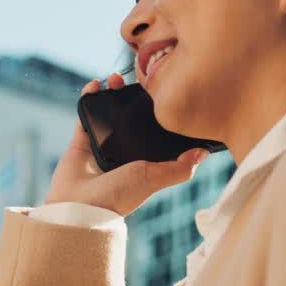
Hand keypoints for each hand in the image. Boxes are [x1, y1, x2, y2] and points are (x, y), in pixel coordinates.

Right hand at [43, 72, 208, 216]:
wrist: (80, 206)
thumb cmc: (119, 196)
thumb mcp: (154, 178)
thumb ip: (180, 168)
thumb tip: (204, 152)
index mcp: (143, 160)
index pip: (154, 131)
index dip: (158, 112)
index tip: (163, 91)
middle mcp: (124, 151)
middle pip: (132, 117)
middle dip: (134, 97)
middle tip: (138, 81)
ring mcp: (103, 145)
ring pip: (109, 112)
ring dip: (112, 92)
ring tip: (115, 79)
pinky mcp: (81, 141)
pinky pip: (85, 114)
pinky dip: (89, 97)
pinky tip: (96, 85)